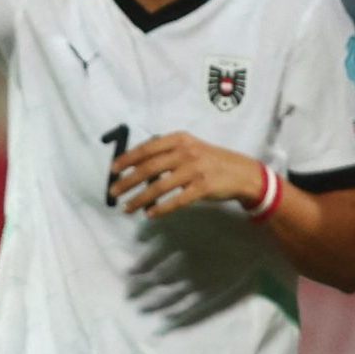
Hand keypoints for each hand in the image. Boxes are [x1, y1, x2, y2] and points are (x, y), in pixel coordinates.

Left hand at [109, 133, 264, 219]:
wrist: (242, 172)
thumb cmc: (211, 161)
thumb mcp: (190, 148)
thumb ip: (167, 153)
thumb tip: (137, 165)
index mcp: (180, 139)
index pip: (148, 148)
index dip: (128, 158)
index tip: (112, 169)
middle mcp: (186, 152)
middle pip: (149, 167)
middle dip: (128, 181)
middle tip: (113, 193)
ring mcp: (195, 170)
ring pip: (160, 186)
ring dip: (140, 198)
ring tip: (127, 208)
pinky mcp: (203, 187)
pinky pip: (177, 200)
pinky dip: (161, 208)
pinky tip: (150, 214)